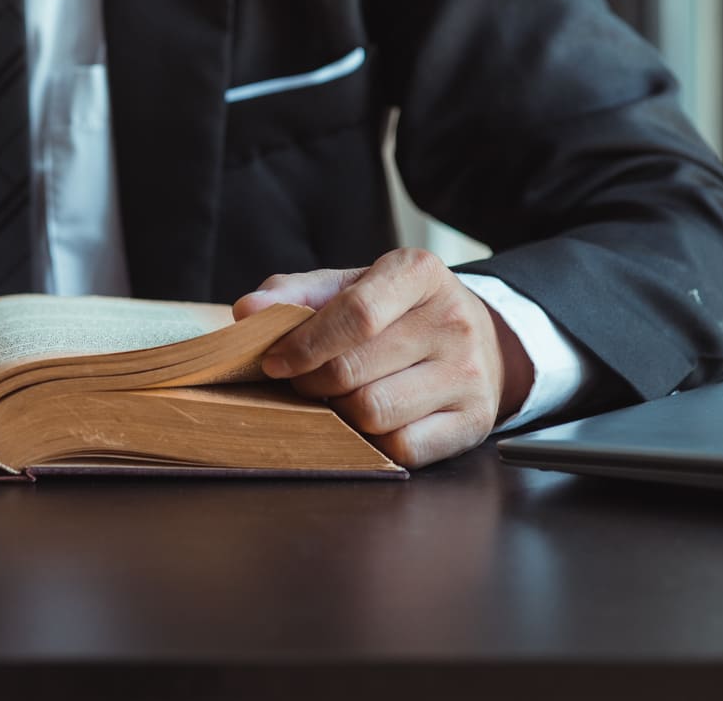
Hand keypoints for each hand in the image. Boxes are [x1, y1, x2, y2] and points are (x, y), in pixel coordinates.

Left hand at [233, 248, 534, 468]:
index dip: (305, 344)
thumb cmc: (393, 312)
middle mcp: (452, 320)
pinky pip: (404, 448)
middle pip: (354, 370)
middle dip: (313, 383)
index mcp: (419, 273)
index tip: (273, 362)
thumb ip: (296, 294)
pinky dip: (373, 442)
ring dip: (340, 414)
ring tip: (338, 399)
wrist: (475, 340)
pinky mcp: (475, 420)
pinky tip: (369, 423)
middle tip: (304, 383)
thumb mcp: (349, 286)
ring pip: (374, 413)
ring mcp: (469, 374)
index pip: (356, 314)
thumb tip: (247, 311)